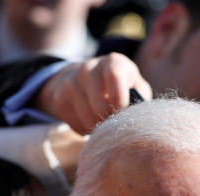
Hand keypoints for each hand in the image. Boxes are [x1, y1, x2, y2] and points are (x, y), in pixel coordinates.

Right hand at [35, 53, 153, 133]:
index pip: (114, 77)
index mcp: (113, 62)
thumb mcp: (135, 86)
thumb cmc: (120, 87)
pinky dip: (85, 130)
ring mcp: (71, 82)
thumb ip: (140, 98)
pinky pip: (75, 124)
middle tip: (115, 126)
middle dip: (109, 121)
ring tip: (104, 127)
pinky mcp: (60, 97)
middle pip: (99, 104)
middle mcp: (89, 67)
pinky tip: (90, 123)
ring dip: (98, 129)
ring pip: (86, 117)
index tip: (122, 114)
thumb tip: (138, 118)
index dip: (120, 101)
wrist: (85, 79)